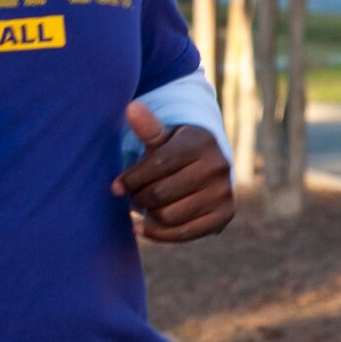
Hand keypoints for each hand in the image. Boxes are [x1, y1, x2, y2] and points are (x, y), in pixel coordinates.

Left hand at [113, 102, 234, 241]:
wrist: (206, 168)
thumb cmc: (175, 151)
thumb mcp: (162, 138)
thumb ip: (147, 128)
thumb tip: (131, 108)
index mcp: (201, 142)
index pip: (156, 165)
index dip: (131, 179)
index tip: (116, 186)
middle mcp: (218, 166)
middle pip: (160, 193)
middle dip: (138, 196)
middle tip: (132, 195)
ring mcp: (223, 192)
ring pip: (168, 215)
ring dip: (148, 214)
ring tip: (144, 205)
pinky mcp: (224, 215)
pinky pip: (183, 233)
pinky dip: (157, 233)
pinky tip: (141, 228)